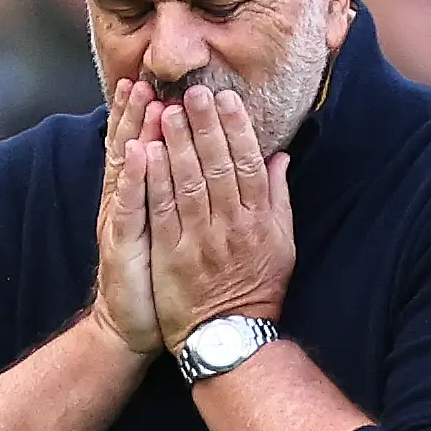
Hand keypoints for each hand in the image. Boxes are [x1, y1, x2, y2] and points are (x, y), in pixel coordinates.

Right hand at [92, 79, 165, 354]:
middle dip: (141, 110)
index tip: (167, 81)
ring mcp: (122, 220)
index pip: (152, 147)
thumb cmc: (159, 282)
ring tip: (142, 97)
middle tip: (148, 74)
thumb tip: (212, 169)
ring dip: (134, 130)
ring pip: (128, 167)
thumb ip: (190, 202)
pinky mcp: (121, 242)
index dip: (155, 115)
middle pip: (134, 146)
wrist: (130, 327)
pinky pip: (128, 205)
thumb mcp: (174, 237)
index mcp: (147, 199)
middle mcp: (129, 203)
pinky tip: (138, 152)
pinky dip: (133, 177)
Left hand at [146, 87, 293, 352]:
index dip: (236, 128)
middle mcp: (231, 226)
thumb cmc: (258, 291)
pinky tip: (148, 151)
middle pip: (217, 166)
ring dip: (177, 143)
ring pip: (188, 182)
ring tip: (167, 109)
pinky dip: (155, 179)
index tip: (227, 98)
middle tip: (192, 91)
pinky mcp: (172, 255)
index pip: (248, 164)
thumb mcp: (282, 246)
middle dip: (204, 125)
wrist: (229, 339)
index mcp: (259, 220)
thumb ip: (279, 200)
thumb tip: (279, 157)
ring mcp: (200, 241)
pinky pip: (163, 211)